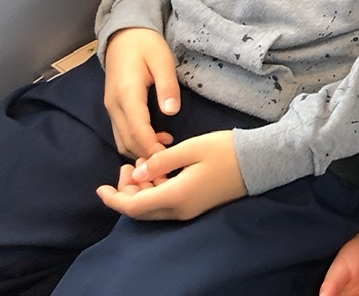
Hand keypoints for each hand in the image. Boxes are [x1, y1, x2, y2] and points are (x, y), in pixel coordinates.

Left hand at [96, 130, 245, 219]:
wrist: (258, 162)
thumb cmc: (226, 151)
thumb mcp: (191, 148)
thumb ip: (160, 160)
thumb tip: (136, 172)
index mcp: (175, 196)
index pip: (133, 206)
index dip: (113, 199)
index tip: (99, 187)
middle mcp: (179, 210)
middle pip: (140, 211)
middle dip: (125, 192)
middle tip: (127, 166)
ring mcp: (188, 210)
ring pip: (152, 208)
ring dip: (140, 190)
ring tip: (141, 164)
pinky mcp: (195, 205)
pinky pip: (165, 204)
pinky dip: (154, 191)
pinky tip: (158, 171)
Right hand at [103, 27, 179, 158]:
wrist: (123, 34)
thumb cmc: (146, 44)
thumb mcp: (163, 60)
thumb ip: (167, 87)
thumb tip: (172, 113)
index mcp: (127, 93)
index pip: (137, 130)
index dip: (152, 147)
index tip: (168, 158)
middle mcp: (114, 104)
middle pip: (127, 140)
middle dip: (146, 155)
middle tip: (170, 162)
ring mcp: (110, 107)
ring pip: (121, 140)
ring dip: (140, 150)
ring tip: (166, 152)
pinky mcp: (112, 107)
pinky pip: (120, 132)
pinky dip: (134, 142)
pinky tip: (155, 140)